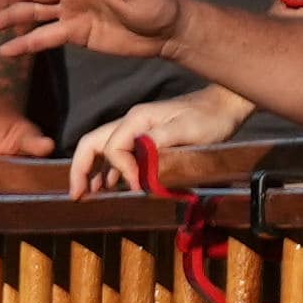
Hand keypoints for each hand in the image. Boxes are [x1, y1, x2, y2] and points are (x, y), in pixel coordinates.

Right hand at [67, 86, 247, 191]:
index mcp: (136, 119)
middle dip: (81, 169)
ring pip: (103, 150)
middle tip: (76, 195)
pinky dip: (110, 171)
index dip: (120, 169)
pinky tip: (110, 186)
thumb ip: (158, 143)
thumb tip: (137, 164)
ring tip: (88, 196)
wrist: (226, 107)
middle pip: (93, 143)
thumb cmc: (210, 119)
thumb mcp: (187, 130)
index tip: (136, 187)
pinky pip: (119, 154)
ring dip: (92, 172)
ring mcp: (138, 130)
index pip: (112, 146)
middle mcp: (131, 123)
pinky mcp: (147, 139)